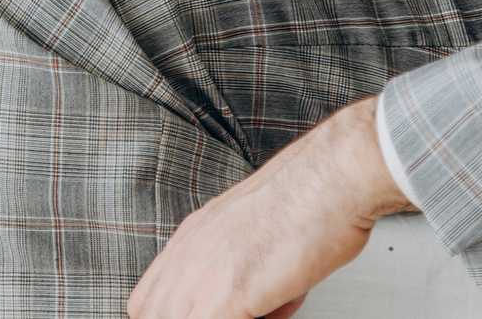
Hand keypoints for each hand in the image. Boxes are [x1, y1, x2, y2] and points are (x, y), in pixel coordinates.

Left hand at [128, 96, 414, 318]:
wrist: (335, 177)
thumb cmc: (312, 200)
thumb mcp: (259, 236)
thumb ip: (244, 276)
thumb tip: (261, 309)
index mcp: (193, 237)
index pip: (147, 298)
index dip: (167, 313)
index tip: (194, 312)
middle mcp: (190, 253)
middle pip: (151, 312)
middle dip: (185, 317)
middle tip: (238, 309)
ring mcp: (203, 274)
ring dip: (208, 318)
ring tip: (261, 306)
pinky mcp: (227, 294)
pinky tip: (267, 313)